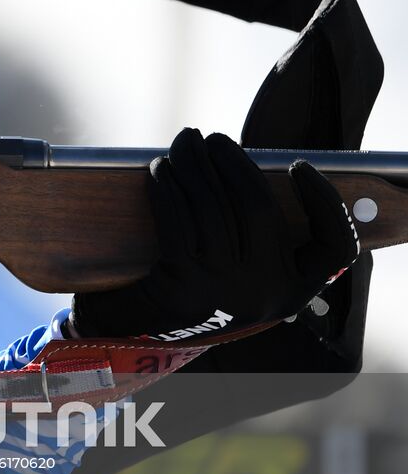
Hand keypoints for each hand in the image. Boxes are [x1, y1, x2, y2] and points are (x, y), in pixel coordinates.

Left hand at [71, 128, 358, 339]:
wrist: (137, 335)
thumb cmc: (194, 290)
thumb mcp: (241, 274)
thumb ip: (256, 237)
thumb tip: (241, 168)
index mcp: (293, 289)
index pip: (335, 248)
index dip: (326, 203)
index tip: (299, 166)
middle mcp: (265, 292)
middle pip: (259, 208)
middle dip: (232, 162)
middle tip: (210, 138)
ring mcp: (224, 289)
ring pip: (213, 208)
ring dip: (194, 165)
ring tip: (182, 143)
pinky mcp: (182, 283)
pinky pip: (178, 220)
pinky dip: (169, 188)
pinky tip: (161, 170)